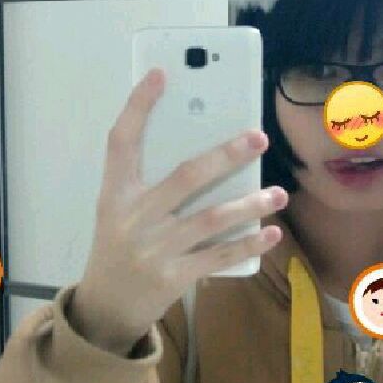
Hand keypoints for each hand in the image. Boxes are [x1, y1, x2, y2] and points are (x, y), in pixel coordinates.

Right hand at [70, 68, 286, 353]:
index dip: (138, 107)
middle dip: (225, 155)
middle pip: (184, 176)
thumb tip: (209, 154)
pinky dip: (248, 243)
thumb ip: (150, 186)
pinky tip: (271, 233)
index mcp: (114, 195)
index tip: (160, 74)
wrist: (105, 308)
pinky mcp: (172, 277)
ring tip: (278, 193)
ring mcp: (153, 250)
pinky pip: (219, 256)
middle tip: (258, 137)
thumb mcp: (118, 212)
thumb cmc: (119, 248)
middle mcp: (132, 219)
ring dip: (250, 204)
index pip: (121, 142)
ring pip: (211, 218)